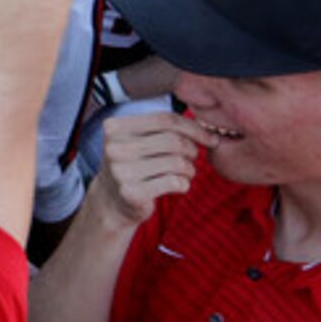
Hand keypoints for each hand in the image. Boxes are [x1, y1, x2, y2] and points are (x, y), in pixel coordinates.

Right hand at [88, 110, 218, 229]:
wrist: (111, 202)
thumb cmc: (133, 165)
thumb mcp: (137, 140)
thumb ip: (163, 129)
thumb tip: (207, 129)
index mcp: (114, 128)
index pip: (164, 119)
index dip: (193, 128)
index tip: (209, 138)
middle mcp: (114, 148)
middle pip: (173, 140)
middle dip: (192, 149)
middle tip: (192, 158)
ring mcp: (121, 172)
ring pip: (177, 162)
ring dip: (190, 169)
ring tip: (185, 173)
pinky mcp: (132, 194)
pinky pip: (175, 183)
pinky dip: (184, 184)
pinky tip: (178, 186)